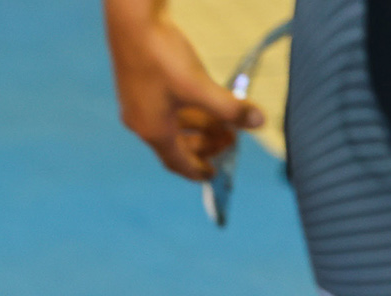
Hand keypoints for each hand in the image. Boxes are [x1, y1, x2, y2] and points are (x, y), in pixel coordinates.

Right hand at [104, 0, 263, 179]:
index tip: (215, 175)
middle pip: (177, 146)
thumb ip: (229, 108)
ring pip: (172, 126)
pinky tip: (200, 100)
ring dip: (198, 127)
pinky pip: (166, 111)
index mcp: (154, 131)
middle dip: (204, 145)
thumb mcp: (199, 87)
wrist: (131, 24)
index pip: (178, 163)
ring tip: (222, 119)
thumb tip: (259, 123)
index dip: (198, 171)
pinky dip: (186, 113)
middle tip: (230, 139)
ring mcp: (138, 106)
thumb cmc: (162, 57)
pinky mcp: (138, 88)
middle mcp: (142, 124)